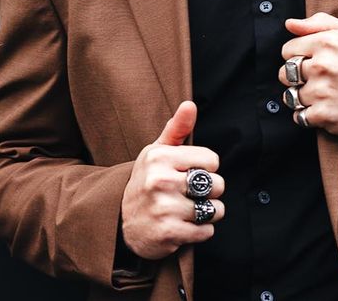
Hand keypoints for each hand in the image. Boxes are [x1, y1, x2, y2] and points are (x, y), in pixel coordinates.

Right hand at [120, 101, 224, 259]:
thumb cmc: (147, 180)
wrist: (120, 220)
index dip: (205, 168)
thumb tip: (190, 104)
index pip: (212, 160)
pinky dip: (200, 231)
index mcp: (160, 157)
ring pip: (215, 210)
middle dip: (209, 192)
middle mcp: (161, 181)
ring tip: (187, 209)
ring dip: (207, 213)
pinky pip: (207, 231)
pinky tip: (183, 224)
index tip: (189, 172)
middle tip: (189, 193)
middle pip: (217, 185)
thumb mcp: (157, 151)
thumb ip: (177, 128)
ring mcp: (164, 208)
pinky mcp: (169, 233)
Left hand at [279, 13, 337, 139]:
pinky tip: (327, 109)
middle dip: (298, 77)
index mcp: (327, 42)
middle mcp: (322, 65)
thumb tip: (289, 24)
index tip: (313, 61)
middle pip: (286, 73)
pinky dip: (309, 116)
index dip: (299, 56)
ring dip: (304, 98)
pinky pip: (300, 117)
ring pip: (292, 96)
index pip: (287, 50)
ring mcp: (323, 92)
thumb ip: (319, 23)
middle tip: (319, 80)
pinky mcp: (327, 116)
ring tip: (326, 95)